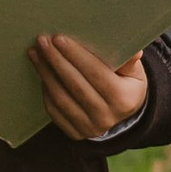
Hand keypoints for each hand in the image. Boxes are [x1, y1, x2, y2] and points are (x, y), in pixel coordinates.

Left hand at [30, 30, 146, 138]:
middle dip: (56, 60)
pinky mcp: (75, 133)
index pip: (96, 73)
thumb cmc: (126, 84)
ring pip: (61, 98)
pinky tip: (41, 72)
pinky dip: (45, 90)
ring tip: (35, 52)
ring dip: (45, 73)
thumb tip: (135, 52)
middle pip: (75, 85)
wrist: (122, 114)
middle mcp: (106, 117)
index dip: (76, 55)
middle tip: (42, 40)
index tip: (59, 38)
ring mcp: (89, 128)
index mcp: (123, 100)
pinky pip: (54, 110)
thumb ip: (130, 61)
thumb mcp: (134, 72)